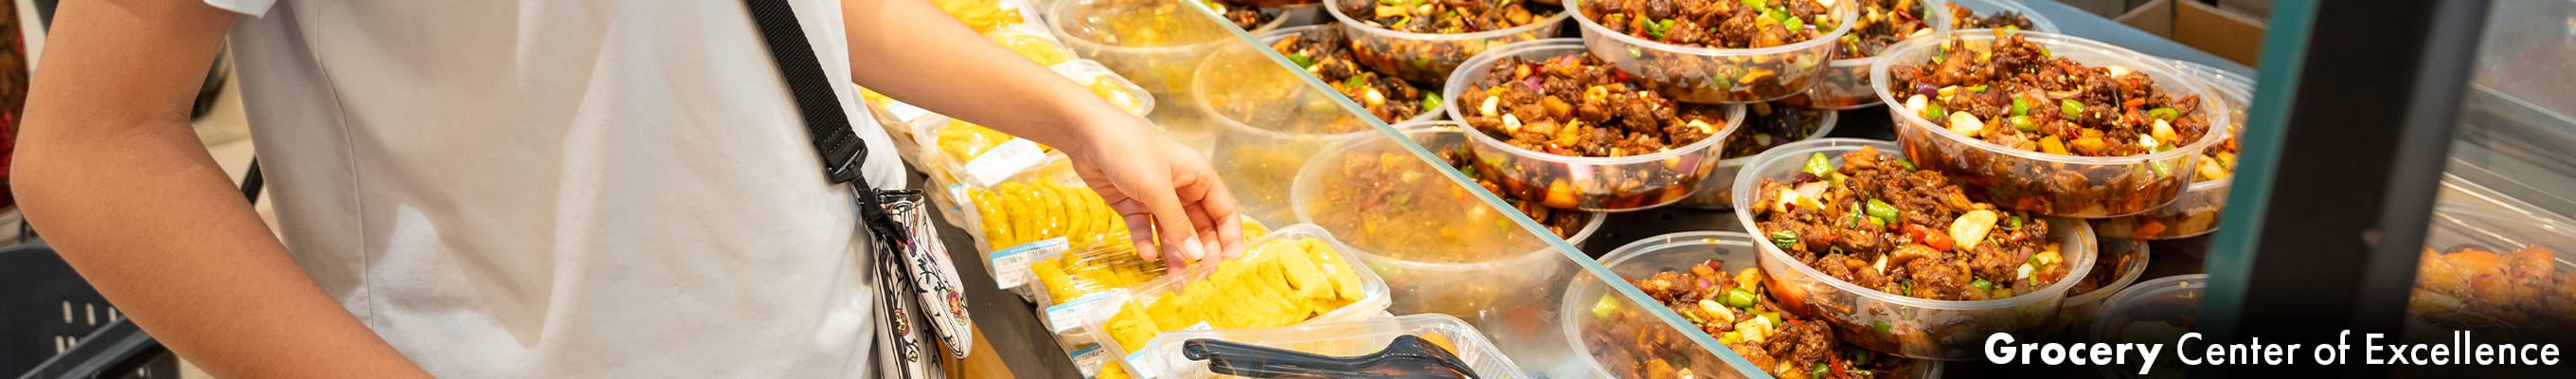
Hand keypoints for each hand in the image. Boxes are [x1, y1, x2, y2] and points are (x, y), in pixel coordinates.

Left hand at [1060, 117, 1244, 272]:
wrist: (1087, 134)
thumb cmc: (1130, 149)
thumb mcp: (1157, 187)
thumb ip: (1177, 223)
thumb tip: (1198, 254)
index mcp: (1198, 177)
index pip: (1224, 211)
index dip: (1230, 236)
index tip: (1231, 262)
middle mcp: (1182, 189)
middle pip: (1200, 227)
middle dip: (1202, 252)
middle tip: (1200, 277)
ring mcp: (1157, 198)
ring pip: (1172, 233)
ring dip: (1175, 254)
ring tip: (1175, 279)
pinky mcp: (1133, 204)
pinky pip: (1145, 228)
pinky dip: (1147, 242)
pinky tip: (1147, 255)